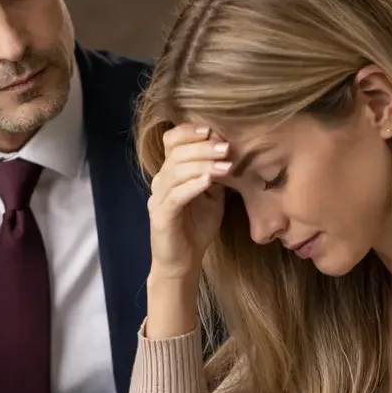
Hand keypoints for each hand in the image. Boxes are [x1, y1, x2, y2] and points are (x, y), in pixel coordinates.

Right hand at [148, 123, 227, 282]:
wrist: (182, 263)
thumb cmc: (196, 229)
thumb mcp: (212, 197)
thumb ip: (216, 176)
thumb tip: (233, 153)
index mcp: (171, 173)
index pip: (171, 141)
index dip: (189, 131)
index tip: (213, 129)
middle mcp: (160, 182)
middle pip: (176, 153)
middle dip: (203, 148)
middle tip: (227, 147)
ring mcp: (158, 199)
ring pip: (176, 172)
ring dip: (202, 165)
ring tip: (225, 165)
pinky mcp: (162, 216)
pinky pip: (176, 196)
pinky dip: (192, 186)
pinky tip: (208, 182)